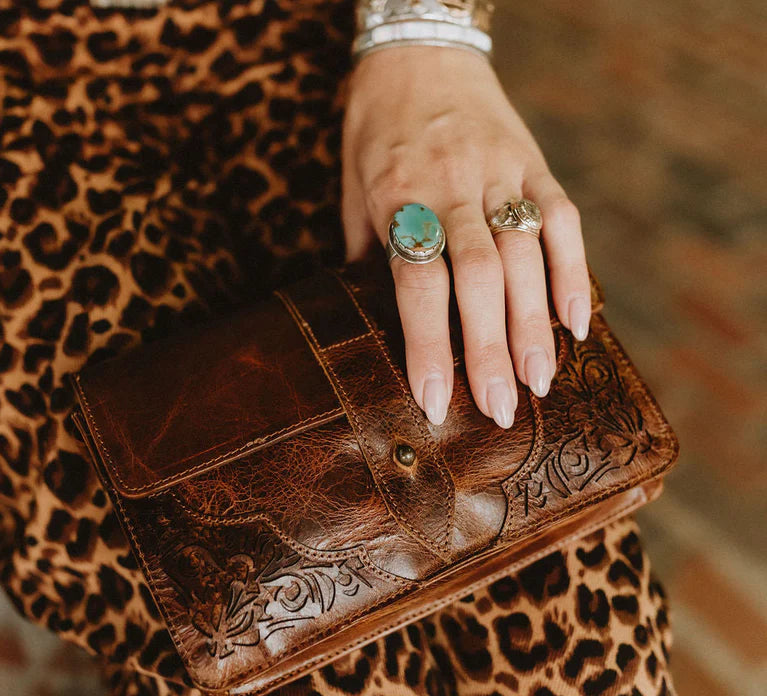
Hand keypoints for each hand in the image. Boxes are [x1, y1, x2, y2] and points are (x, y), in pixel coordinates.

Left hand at [340, 45, 590, 427]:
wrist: (417, 51)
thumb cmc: (375, 130)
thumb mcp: (353, 192)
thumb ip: (367, 254)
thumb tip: (370, 322)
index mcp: (399, 197)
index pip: (418, 282)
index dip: (428, 346)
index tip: (436, 401)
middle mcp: (452, 186)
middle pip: (479, 277)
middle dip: (491, 350)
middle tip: (503, 409)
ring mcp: (499, 172)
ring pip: (525, 255)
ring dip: (535, 325)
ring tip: (540, 381)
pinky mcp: (534, 162)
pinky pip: (561, 220)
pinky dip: (574, 271)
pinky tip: (578, 322)